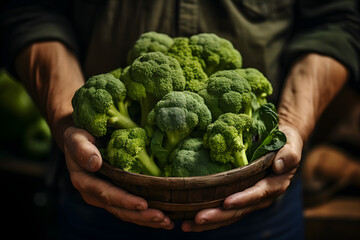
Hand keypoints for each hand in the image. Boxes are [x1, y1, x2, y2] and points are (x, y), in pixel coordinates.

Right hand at [63, 126, 173, 229]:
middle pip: (119, 209)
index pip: (106, 194)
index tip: (143, 204)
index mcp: (85, 181)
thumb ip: (82, 149)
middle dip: (141, 216)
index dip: (124, 200)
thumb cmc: (79, 136)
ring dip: (146, 219)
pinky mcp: (115, 196)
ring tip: (167, 223)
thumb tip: (94, 163)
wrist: (79, 141)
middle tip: (163, 218)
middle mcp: (94, 194)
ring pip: (126, 213)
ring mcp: (105, 197)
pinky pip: (129, 209)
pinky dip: (145, 215)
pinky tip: (163, 219)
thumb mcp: (76, 138)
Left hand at [181, 125, 302, 231]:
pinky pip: (224, 210)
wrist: (280, 144)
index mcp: (274, 184)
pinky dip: (210, 216)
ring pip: (229, 214)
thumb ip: (289, 154)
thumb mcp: (291, 143)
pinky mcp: (239, 197)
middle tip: (198, 218)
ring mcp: (249, 199)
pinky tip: (190, 220)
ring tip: (188, 225)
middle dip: (219, 215)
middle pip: (239, 209)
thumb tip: (279, 165)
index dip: (243, 199)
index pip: (258, 194)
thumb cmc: (285, 141)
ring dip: (210, 221)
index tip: (227, 202)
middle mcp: (261, 196)